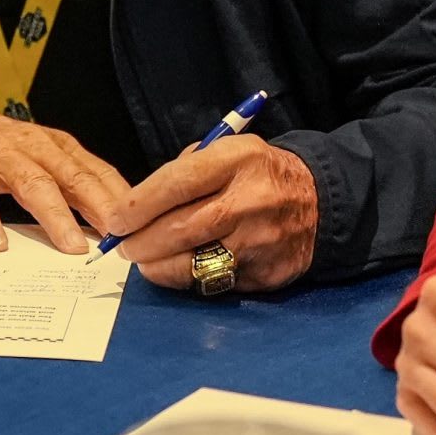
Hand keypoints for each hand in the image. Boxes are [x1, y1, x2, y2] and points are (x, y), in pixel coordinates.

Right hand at [0, 101, 128, 253]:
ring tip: (73, 247)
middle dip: (99, 208)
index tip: (142, 225)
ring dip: (56, 216)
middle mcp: (33, 149)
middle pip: (73, 178)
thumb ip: (72, 184)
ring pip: (33, 186)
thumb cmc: (0, 146)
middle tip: (119, 239)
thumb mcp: (42, 155)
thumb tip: (110, 224)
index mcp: (56, 147)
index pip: (97, 171)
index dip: (120, 199)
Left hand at [101, 134, 318, 292]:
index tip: (116, 220)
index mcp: (238, 160)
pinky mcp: (266, 274)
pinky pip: (216, 283)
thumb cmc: (259, 174)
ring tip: (145, 262)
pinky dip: (191, 279)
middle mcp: (251, 201)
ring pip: (194, 263)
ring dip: (158, 267)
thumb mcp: (229, 151)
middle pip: (180, 228)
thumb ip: (187, 171)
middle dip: (141, 242)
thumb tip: (138, 207)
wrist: (319, 201)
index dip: (139, 205)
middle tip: (124, 246)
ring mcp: (260, 241)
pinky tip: (181, 269)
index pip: (177, 183)